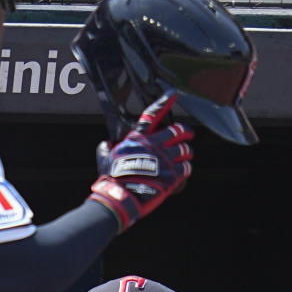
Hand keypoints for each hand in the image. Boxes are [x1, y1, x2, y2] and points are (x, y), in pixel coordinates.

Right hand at [88, 93, 193, 234]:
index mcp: (138, 138)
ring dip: (187, 152)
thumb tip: (106, 144)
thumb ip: (106, 148)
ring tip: (186, 155)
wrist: (120, 198)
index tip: (174, 94)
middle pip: (176, 130)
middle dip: (184, 131)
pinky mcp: (172, 175)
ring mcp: (165, 159)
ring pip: (185, 149)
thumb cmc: (111, 179)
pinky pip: (187, 167)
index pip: (153, 114)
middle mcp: (154, 145)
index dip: (165, 102)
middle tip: (188, 134)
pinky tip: (184, 171)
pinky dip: (186, 168)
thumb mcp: (104, 159)